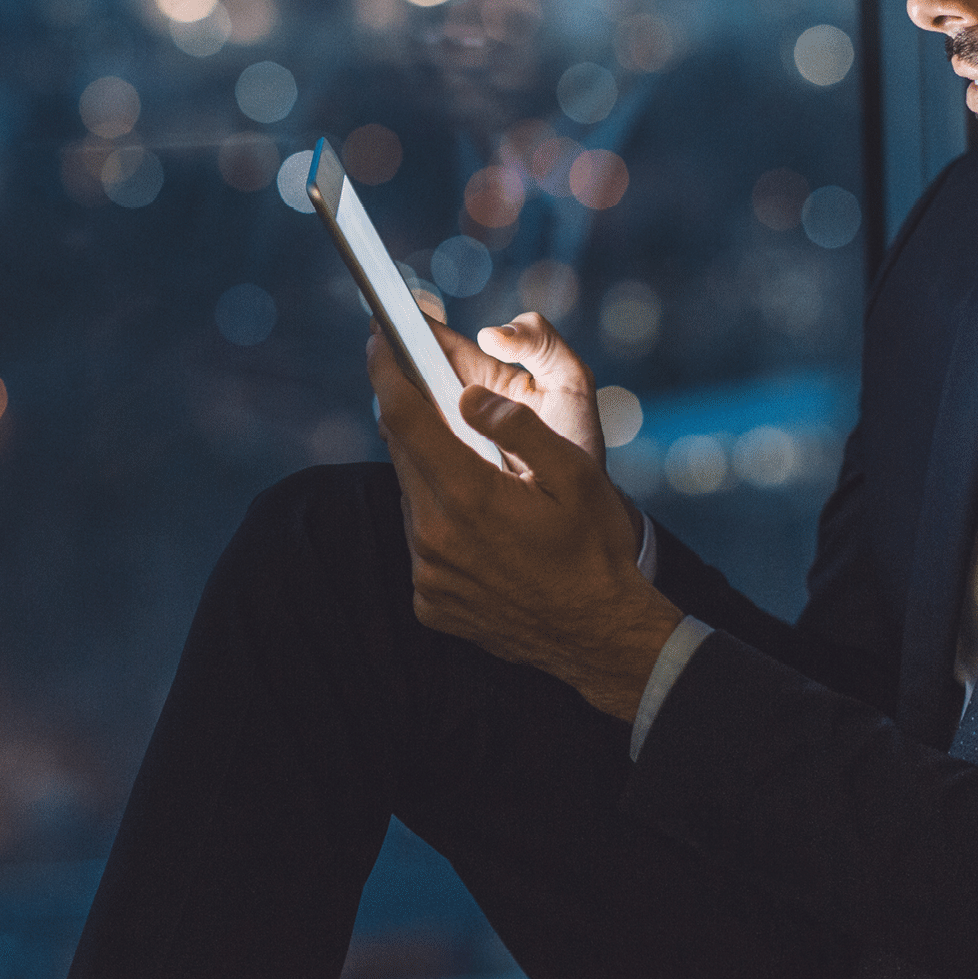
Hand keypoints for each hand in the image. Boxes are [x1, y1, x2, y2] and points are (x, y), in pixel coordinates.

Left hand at [367, 331, 682, 722]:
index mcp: (470, 497)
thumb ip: (517, 427)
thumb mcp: (575, 474)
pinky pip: (420, 545)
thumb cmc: (596, 548)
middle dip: (416, 423)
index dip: (386, 373)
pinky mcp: (429, 601)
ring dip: (433, 478)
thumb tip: (469, 395)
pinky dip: (439, 525)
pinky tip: (481, 530)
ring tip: (479, 478)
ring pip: (411, 500)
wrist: (601, 636)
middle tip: (439, 402)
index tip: (376, 342)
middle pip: (404, 457)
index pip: (406, 419)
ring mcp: (428, 575)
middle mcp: (435, 537)